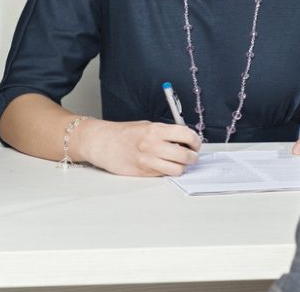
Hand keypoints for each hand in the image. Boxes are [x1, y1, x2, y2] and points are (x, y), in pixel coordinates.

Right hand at [80, 119, 200, 176]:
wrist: (103, 143)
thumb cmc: (125, 133)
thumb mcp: (148, 125)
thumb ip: (166, 132)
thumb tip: (185, 139)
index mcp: (156, 130)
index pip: (186, 135)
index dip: (195, 140)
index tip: (195, 143)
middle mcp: (153, 146)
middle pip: (185, 156)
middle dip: (193, 156)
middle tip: (192, 154)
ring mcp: (148, 162)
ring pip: (178, 169)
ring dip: (183, 166)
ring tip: (180, 162)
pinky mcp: (144, 174)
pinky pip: (165, 174)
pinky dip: (169, 171)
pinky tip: (166, 165)